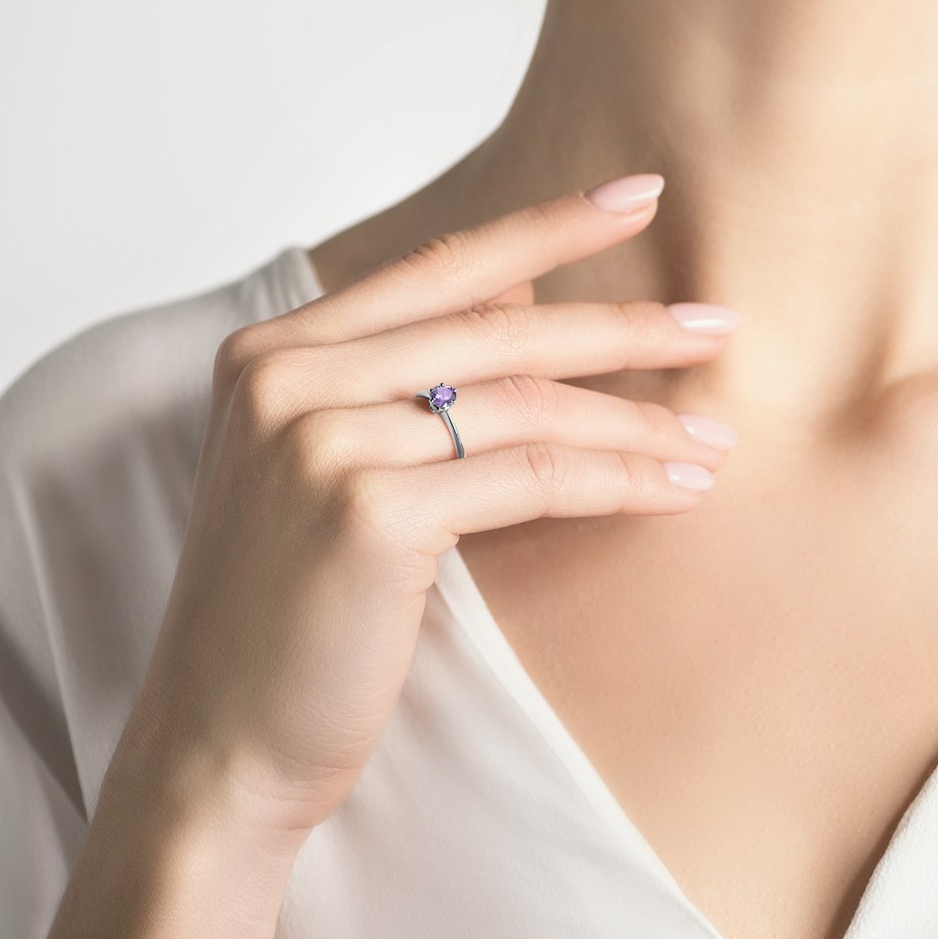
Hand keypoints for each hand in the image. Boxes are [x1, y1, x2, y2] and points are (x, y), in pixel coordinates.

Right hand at [114, 173, 738, 859]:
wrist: (218, 742)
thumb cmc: (290, 613)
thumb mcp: (331, 468)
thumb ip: (407, 375)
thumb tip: (527, 294)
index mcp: (272, 352)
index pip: (438, 267)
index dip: (546, 228)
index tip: (637, 196)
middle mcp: (288, 376)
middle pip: (495, 328)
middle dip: (621, 326)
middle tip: (718, 325)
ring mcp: (320, 438)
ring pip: (524, 404)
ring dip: (636, 421)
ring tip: (713, 437)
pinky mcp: (365, 509)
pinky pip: (528, 477)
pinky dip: (615, 481)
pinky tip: (675, 490)